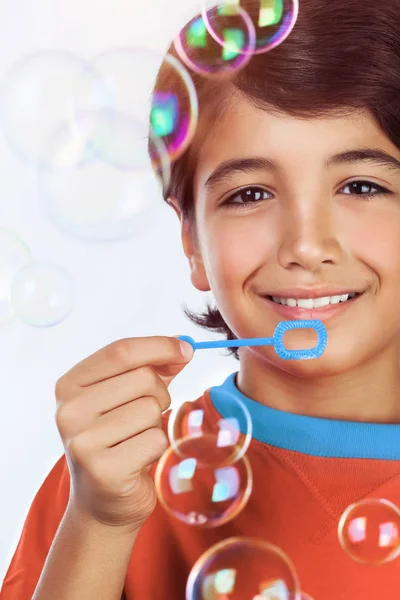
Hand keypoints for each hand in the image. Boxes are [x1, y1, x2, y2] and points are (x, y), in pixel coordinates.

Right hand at [55, 335, 193, 532]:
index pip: (121, 351)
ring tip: (134, 440)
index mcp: (69, 384)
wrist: (103, 501)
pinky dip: (156, 448)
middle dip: (159, 394)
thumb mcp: (129, 396)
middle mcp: (69, 410)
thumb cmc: (118, 439)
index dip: (159, 346)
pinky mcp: (103, 469)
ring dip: (155, 424)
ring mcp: (82, 441)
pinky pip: (156, 439)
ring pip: (152, 409)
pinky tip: (137, 460)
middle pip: (143, 378)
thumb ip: (154, 368)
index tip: (186, 350)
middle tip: (145, 417)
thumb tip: (184, 346)